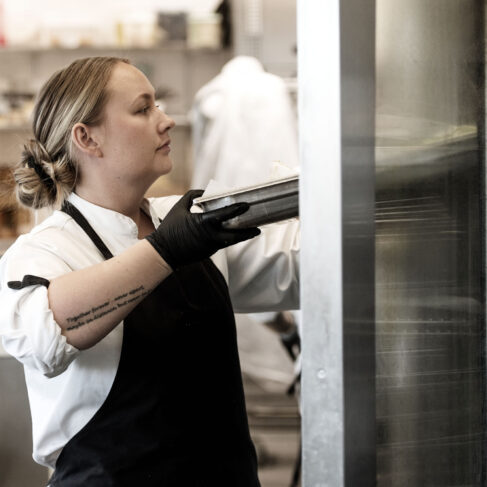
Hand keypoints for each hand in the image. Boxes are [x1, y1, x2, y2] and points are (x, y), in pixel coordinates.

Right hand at [146, 189, 260, 268]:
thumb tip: (204, 193)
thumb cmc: (169, 229)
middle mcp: (210, 236)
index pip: (224, 215)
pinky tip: (233, 233)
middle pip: (234, 235)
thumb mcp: (179, 208)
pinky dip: (228, 238)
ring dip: (240, 236)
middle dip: (247, 232)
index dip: (237, 209)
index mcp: (203, 223)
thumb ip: (192, 197)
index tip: (246, 205)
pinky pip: (222, 244)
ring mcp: (210, 247)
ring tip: (251, 231)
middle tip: (257, 227)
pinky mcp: (208, 253)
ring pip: (230, 241)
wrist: (163, 252)